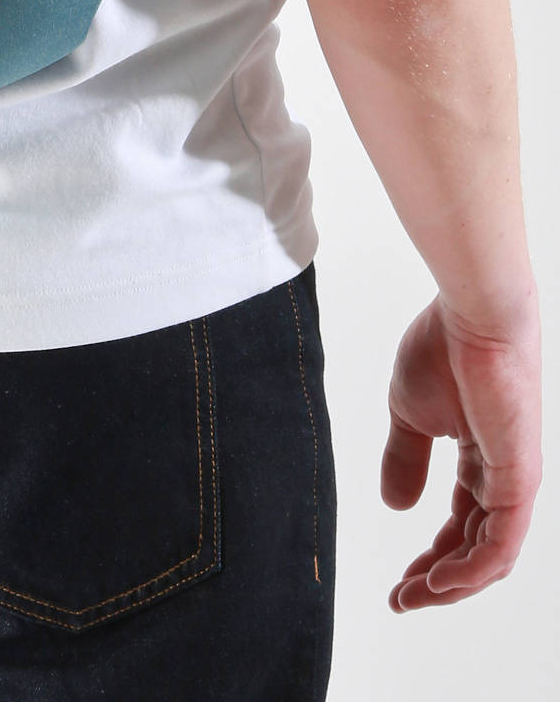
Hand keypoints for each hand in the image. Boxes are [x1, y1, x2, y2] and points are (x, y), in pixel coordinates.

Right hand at [382, 288, 541, 610]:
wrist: (473, 315)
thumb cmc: (443, 349)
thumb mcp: (408, 413)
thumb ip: (405, 459)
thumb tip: (396, 506)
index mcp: (482, 461)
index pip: (461, 526)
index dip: (430, 558)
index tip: (397, 583)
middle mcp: (505, 479)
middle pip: (475, 548)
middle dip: (438, 580)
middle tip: (401, 600)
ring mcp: (515, 482)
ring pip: (490, 556)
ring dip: (452, 584)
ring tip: (414, 596)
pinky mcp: (519, 480)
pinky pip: (500, 542)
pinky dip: (470, 569)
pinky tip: (438, 581)